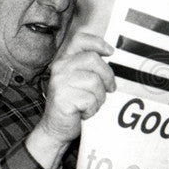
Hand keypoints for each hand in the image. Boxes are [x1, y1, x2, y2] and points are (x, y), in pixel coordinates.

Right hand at [27, 32, 115, 168]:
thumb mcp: (80, 81)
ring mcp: (60, 82)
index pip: (80, 40)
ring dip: (99, 97)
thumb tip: (112, 57)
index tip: (110, 52)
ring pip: (94, 82)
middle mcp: (60, 68)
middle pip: (93, 60)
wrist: (56, 128)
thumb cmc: (73, 104)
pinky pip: (90, 99)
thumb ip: (90, 68)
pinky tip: (84, 112)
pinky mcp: (63, 98)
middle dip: (107, 76)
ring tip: (91, 104)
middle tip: (110, 89)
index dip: (97, 42)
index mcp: (64, 61)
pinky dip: (92, 109)